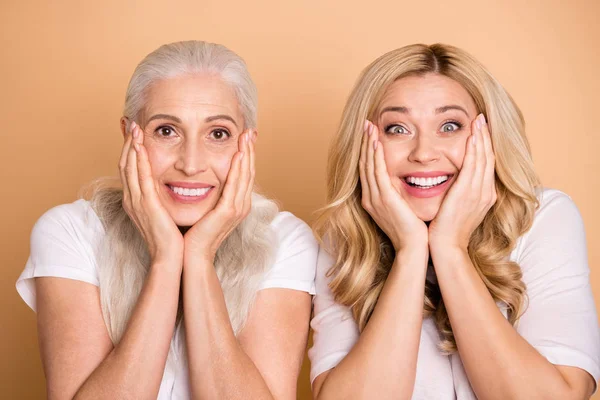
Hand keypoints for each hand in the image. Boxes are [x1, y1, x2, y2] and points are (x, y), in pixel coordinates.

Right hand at [119, 121, 183, 265]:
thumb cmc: (170, 238)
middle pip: (125, 164)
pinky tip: (141, 147)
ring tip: (134, 127)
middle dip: (127, 142)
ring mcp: (137, 202)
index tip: (134, 132)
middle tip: (130, 122)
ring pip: (130, 167)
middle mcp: (132, 199)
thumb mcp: (163, 214)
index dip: (130, 149)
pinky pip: (141, 178)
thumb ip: (161, 199)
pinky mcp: (147, 205)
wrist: (169, 258)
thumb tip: (168, 188)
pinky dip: (139, 161)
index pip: (130, 169)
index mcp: (136, 200)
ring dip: (132, 146)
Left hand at [183, 130, 254, 264]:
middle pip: (249, 172)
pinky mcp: (228, 212)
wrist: (193, 254)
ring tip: (246, 137)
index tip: (246, 138)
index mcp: (237, 204)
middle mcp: (241, 205)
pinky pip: (235, 185)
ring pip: (245, 175)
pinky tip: (238, 154)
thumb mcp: (207, 209)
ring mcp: (237, 208)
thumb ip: (212, 195)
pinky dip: (238, 169)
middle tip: (250, 131)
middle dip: (250, 150)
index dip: (247, 155)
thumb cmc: (195, 233)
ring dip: (247, 154)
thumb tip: (207, 179)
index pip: (245, 174)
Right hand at [360, 120, 427, 252]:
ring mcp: (375, 199)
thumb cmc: (414, 231)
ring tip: (369, 127)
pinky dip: (375, 157)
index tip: (370, 134)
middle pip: (364, 165)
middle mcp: (369, 198)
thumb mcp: (403, 209)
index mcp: (373, 200)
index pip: (368, 170)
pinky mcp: (384, 199)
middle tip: (366, 124)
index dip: (367, 151)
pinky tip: (376, 143)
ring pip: (368, 166)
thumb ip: (400, 195)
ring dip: (368, 145)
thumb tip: (406, 182)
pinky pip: (377, 173)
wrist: (413, 248)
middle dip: (364, 143)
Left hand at [428, 114, 496, 252]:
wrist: (447, 248)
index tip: (481, 130)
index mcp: (484, 195)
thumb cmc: (448, 230)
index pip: (486, 164)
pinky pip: (473, 167)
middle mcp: (485, 192)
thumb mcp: (458, 208)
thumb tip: (454, 183)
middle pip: (488, 158)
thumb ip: (460, 194)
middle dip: (485, 137)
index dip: (485, 146)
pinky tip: (472, 137)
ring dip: (481, 138)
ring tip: (478, 120)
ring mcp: (479, 193)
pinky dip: (474, 150)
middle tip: (482, 118)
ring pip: (483, 159)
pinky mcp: (468, 194)